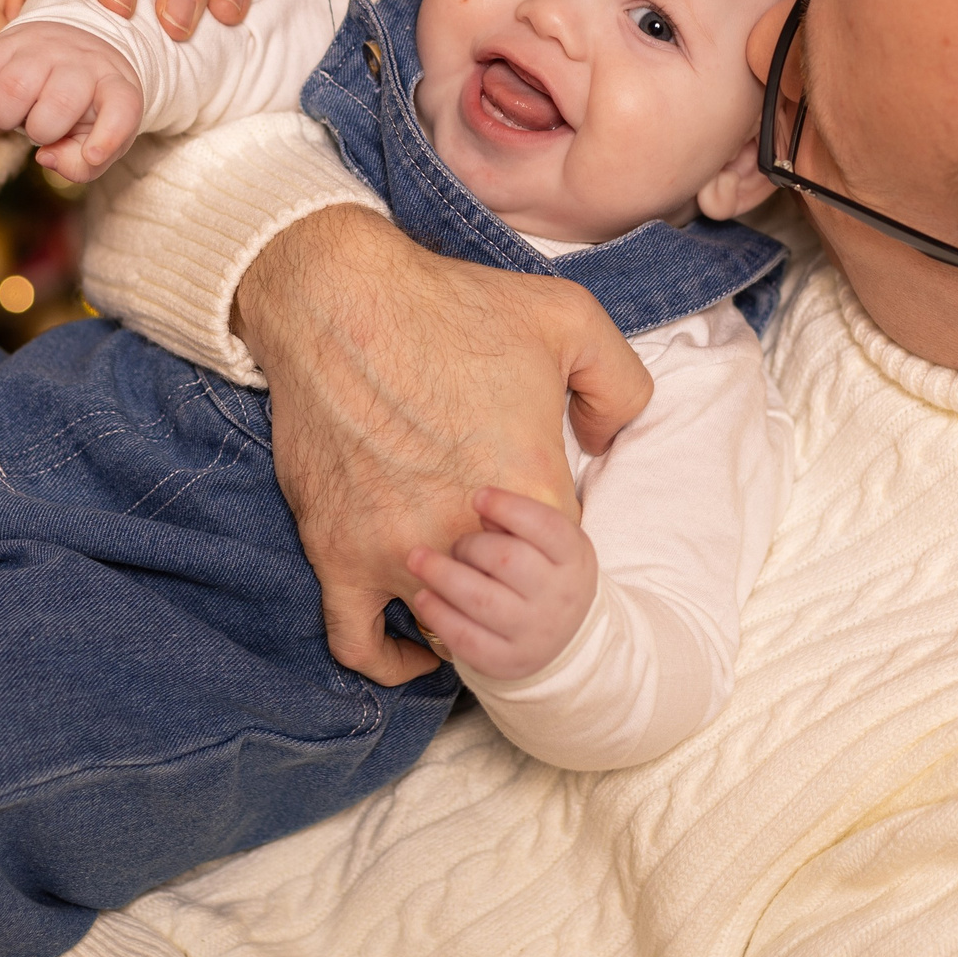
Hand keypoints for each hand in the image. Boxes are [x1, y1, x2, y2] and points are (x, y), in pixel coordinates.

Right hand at [0, 23, 143, 181]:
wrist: (75, 46)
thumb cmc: (89, 106)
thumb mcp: (101, 137)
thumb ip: (83, 163)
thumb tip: (45, 158)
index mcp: (116, 85)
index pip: (122, 107)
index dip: (108, 136)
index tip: (93, 155)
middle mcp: (82, 60)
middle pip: (59, 103)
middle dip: (43, 131)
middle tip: (43, 128)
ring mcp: (42, 47)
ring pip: (15, 87)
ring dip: (8, 118)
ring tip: (18, 116)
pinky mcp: (5, 42)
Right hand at [233, 207, 651, 685]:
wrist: (338, 299)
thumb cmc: (452, 306)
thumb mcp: (571, 319)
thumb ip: (621, 385)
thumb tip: (605, 441)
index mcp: (530, 491)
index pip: (565, 565)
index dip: (555, 551)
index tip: (539, 532)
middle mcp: (467, 538)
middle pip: (508, 604)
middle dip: (511, 587)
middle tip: (502, 560)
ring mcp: (396, 553)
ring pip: (442, 628)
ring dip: (458, 615)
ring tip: (463, 586)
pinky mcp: (335, 554)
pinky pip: (357, 643)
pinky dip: (389, 657)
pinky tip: (410, 640)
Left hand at [406, 488, 596, 680]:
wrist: (564, 639)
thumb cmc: (545, 574)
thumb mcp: (548, 544)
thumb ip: (519, 521)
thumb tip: (484, 508)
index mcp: (575, 559)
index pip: (546, 527)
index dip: (508, 507)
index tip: (478, 497)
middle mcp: (560, 598)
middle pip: (506, 560)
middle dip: (469, 545)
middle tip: (457, 545)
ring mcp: (534, 634)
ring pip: (480, 600)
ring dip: (441, 575)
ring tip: (418, 560)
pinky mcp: (506, 662)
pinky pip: (465, 638)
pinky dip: (439, 614)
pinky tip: (424, 596)